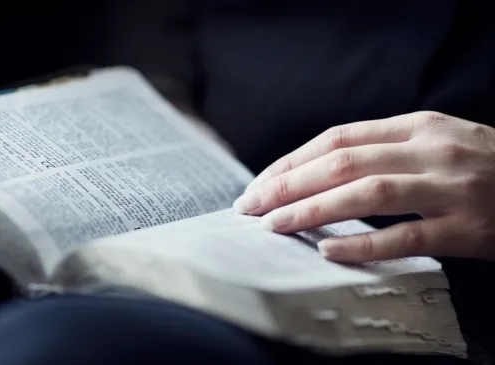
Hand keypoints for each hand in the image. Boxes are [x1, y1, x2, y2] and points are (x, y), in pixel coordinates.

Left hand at [233, 111, 494, 262]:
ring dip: (313, 209)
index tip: (262, 183)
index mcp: (415, 126)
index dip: (294, 161)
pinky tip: (329, 250)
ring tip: (275, 224)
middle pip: (343, 162)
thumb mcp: (433, 143)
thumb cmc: (480, 167)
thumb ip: (383, 151)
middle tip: (251, 205)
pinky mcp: (467, 226)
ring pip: (367, 193)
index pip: (337, 138)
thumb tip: (319, 173)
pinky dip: (363, 243)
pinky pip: (405, 235)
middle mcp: (429, 149)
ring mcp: (449, 186)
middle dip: (289, 184)